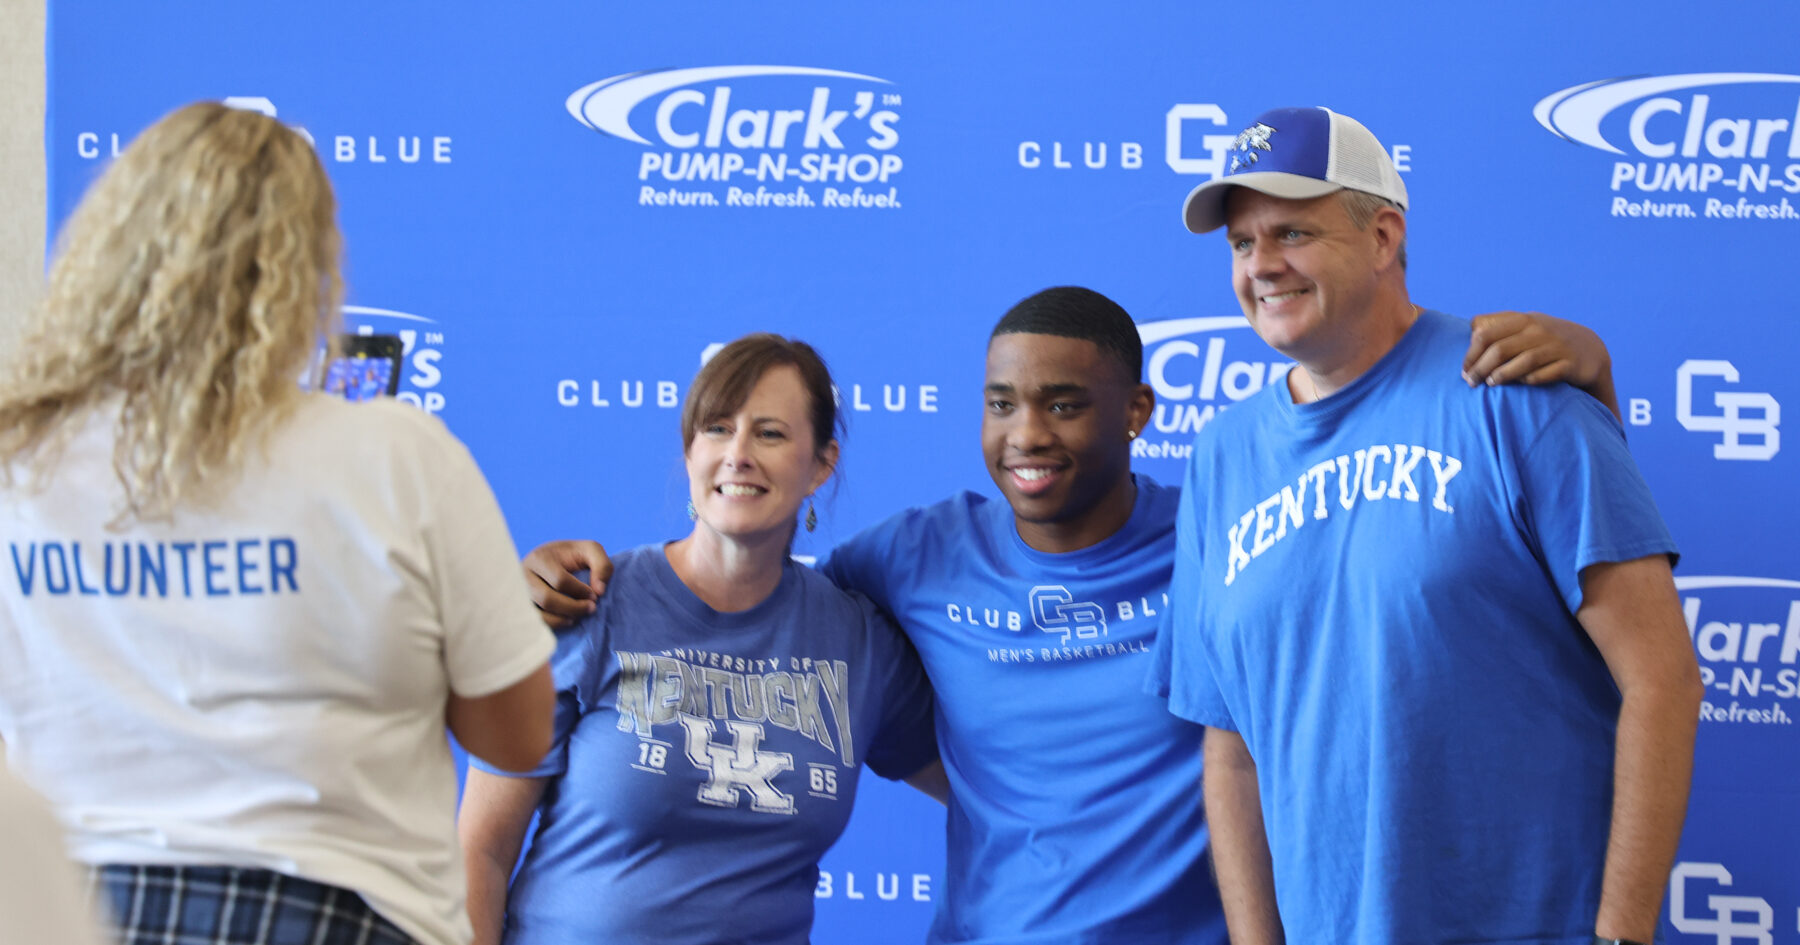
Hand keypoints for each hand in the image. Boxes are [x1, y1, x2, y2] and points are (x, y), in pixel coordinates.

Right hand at [522, 539, 611, 627]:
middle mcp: (523, 576)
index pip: (559, 580)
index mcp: (539, 558)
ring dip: (563, 619)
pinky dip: (553, 625)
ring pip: (538, 614)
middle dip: (573, 607)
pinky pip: (535, 622)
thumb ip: (602, 565)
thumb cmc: (573, 556)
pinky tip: (567, 620)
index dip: (581, 591)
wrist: (553, 560)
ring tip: (578, 616)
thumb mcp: (591, 550)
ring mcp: (519, 593)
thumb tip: (599, 591)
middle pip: (547, 599)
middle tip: (591, 608)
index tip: (595, 595)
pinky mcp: (522, 607)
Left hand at [1463, 311, 1619, 419]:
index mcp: (1522, 320)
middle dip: (1480, 368)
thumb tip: (1471, 331)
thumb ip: (1498, 326)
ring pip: (1522, 362)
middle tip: (1470, 383)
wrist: (1589, 350)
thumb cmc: (1544, 340)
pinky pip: (1545, 374)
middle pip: (1500, 349)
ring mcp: (1556, 347)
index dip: (1470, 354)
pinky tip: (1520, 385)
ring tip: (1490, 384)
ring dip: (1501, 375)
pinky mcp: (1570, 364)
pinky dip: (1529, 380)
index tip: (1464, 370)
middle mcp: (1539, 330)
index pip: (1485, 334)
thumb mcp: (1524, 327)